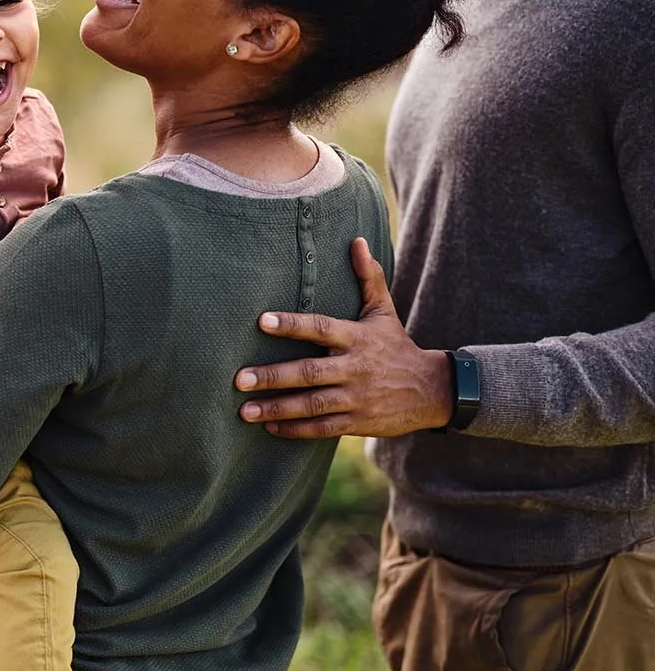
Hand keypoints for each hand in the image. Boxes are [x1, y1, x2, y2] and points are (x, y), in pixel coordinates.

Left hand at [233, 237, 452, 438]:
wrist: (432, 391)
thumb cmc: (396, 345)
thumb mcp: (384, 311)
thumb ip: (368, 278)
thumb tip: (356, 240)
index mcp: (357, 338)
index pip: (320, 328)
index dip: (291, 324)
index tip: (261, 321)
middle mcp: (355, 368)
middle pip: (309, 372)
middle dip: (272, 376)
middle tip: (238, 379)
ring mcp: (356, 398)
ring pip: (311, 405)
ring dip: (276, 409)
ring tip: (244, 411)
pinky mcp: (357, 422)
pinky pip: (322, 428)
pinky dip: (295, 429)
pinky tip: (269, 426)